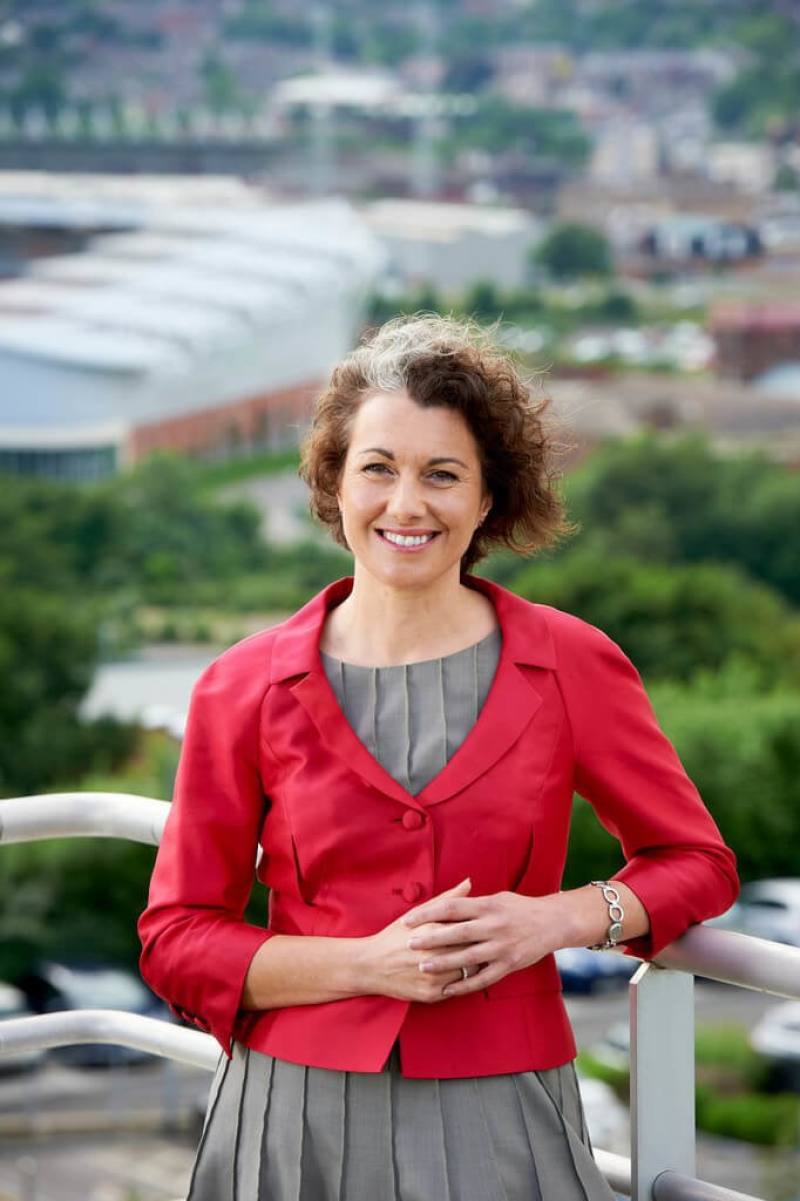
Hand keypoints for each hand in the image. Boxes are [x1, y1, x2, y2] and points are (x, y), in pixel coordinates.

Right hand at [360, 878, 479, 1002]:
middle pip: (472, 950)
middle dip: (478, 946)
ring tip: (471, 957)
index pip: (469, 928)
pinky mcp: (432, 995)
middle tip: (481, 942)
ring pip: (468, 972)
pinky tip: (457, 972)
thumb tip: (469, 882)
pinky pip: (458, 989)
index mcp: (432, 931)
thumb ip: (447, 900)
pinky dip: (461, 981)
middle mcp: (434, 955)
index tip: (480, 926)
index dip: (477, 927)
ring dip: (472, 965)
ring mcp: (433, 977)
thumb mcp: (417, 914)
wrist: (370, 965)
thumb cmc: (395, 936)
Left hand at [402, 887, 561, 997]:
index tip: (408, 920)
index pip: (451, 908)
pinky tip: (448, 990)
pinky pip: (484, 978)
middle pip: (456, 932)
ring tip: (423, 966)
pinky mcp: (509, 965)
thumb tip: (448, 900)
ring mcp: (502, 947)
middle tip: (408, 944)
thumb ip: (472, 901)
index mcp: (488, 905)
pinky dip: (465, 985)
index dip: (428, 913)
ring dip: (444, 963)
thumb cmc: (521, 907)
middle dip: (430, 939)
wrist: (554, 921)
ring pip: (468, 957)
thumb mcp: (497, 898)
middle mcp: (494, 926)